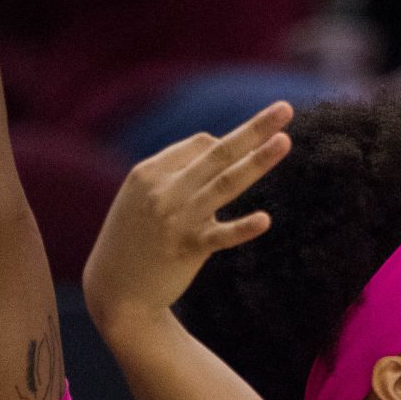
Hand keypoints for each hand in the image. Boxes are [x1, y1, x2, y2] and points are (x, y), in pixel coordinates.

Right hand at [83, 101, 291, 342]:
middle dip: (254, 128)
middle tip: (286, 108)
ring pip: (226, 184)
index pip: (201, 144)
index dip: (229, 145)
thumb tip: (219, 146)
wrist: (115, 291)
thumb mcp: (143, 198)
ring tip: (285, 141)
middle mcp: (163, 190)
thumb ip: (178, 174)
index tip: (239, 156)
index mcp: (150, 171)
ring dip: (257, 161)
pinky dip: (242, 227)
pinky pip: (221, 235)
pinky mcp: (187, 249)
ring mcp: (176, 219)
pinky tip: (265, 220)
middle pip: (218, 152)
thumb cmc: (135, 239)